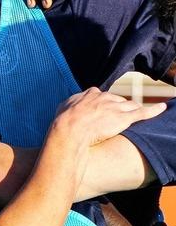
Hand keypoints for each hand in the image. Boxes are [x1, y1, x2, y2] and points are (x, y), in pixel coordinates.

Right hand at [51, 88, 166, 146]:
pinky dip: (154, 110)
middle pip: (118, 100)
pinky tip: (162, 108)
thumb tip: (70, 103)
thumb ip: (70, 103)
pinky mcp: (124, 118)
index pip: (101, 95)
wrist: (69, 131)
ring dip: (135, 109)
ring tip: (141, 112)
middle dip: (120, 107)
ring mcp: (116, 107)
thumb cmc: (63, 122)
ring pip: (130, 106)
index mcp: (91, 94)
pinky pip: (142, 113)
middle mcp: (105, 98)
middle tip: (118, 117)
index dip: (103, 103)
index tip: (102, 109)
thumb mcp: (63, 107)